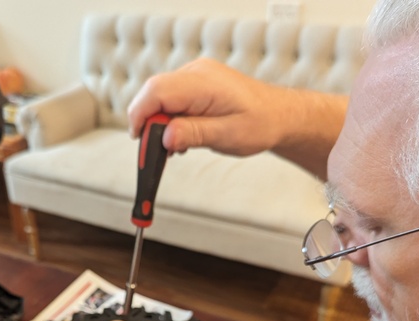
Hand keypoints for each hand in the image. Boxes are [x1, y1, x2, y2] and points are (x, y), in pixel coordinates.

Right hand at [128, 58, 301, 155]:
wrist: (279, 115)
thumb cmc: (260, 125)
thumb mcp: (228, 136)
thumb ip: (195, 134)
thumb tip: (166, 137)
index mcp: (205, 83)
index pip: (157, 91)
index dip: (141, 115)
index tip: (139, 139)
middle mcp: (197, 73)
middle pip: (154, 92)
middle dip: (148, 122)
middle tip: (156, 150)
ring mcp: (195, 75)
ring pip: (159, 96)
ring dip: (158, 121)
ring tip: (175, 146)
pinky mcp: (195, 83)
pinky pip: (170, 97)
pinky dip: (168, 117)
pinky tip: (180, 135)